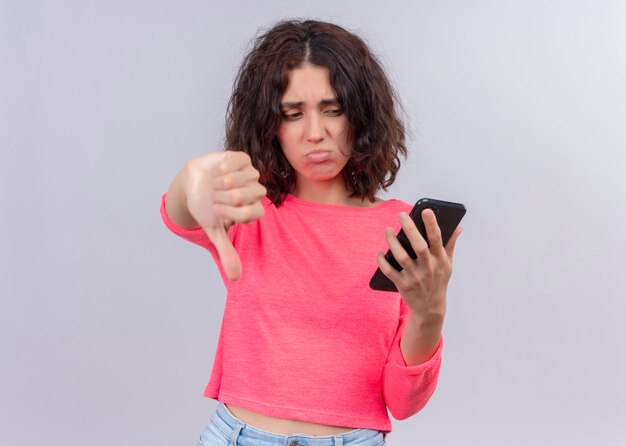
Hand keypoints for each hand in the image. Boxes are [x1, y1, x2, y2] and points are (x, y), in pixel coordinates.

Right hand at [185, 151, 265, 280]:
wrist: (194, 183)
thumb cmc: (207, 208)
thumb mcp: (215, 231)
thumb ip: (227, 252)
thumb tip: (236, 279)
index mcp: (253, 209)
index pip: (252, 213)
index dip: (230, 212)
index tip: (217, 211)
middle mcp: (255, 192)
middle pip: (245, 195)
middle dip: (223, 198)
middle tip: (214, 197)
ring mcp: (250, 174)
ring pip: (242, 178)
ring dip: (222, 183)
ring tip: (214, 184)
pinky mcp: (242, 159)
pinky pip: (239, 161)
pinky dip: (224, 167)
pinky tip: (217, 170)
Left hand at [376, 209, 461, 319]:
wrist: (430, 308)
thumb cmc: (438, 282)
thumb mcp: (448, 265)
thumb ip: (450, 245)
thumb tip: (458, 228)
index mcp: (439, 260)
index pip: (437, 239)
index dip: (432, 224)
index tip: (426, 210)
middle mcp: (428, 268)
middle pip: (419, 246)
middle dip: (410, 229)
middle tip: (402, 215)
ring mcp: (415, 277)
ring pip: (401, 256)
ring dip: (393, 242)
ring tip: (388, 230)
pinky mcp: (403, 285)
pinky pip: (389, 271)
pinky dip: (382, 261)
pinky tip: (380, 252)